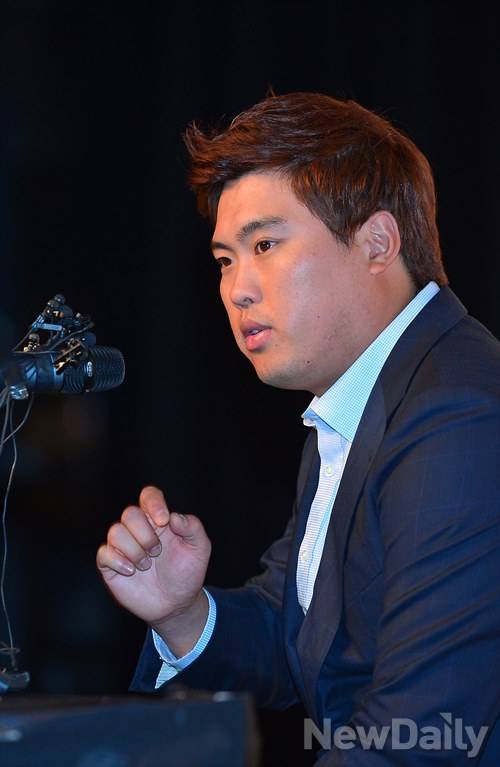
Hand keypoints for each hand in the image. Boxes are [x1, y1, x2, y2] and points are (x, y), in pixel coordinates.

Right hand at [97, 486, 210, 629]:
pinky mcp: (111, 565)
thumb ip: (192, 527)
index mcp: (158, 520)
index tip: (163, 521)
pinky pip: (103, 553)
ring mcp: (123, 547)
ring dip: (134, 550)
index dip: (153, 503)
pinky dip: (117, 561)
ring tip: (147, 565)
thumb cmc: (187, 572)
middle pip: (130, 513)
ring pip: (115, 532)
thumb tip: (174, 516)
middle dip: (145, 534)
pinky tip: (132, 571)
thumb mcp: (200, 548)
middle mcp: (139, 529)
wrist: (176, 604)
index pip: (148, 496)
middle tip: (157, 551)